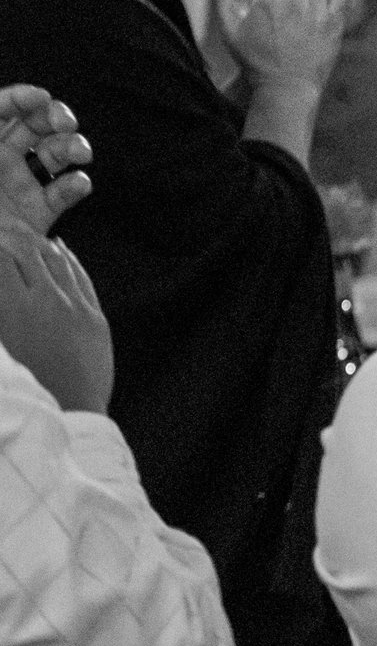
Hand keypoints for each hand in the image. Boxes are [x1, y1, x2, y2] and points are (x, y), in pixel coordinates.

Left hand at [0, 86, 91, 235]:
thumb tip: (31, 144)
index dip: (19, 98)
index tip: (39, 98)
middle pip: (32, 126)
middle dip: (54, 117)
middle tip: (66, 123)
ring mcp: (19, 187)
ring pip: (52, 155)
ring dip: (71, 148)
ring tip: (80, 154)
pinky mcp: (38, 215)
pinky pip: (62, 193)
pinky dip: (76, 185)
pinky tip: (76, 184)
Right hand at [0, 229, 111, 411]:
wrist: (72, 415)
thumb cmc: (26, 386)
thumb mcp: (3, 351)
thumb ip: (2, 314)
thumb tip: (4, 292)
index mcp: (16, 309)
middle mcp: (48, 300)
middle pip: (26, 253)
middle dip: (8, 239)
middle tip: (1, 231)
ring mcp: (77, 307)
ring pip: (56, 260)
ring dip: (36, 243)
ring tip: (23, 234)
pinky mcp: (97, 317)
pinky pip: (81, 276)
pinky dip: (67, 257)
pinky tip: (58, 248)